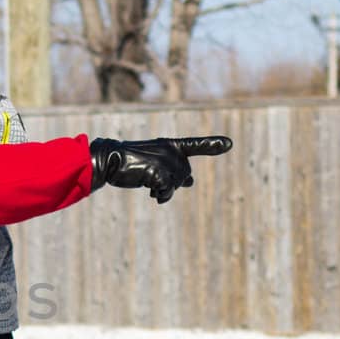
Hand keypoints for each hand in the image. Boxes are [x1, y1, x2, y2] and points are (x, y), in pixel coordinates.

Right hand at [90, 135, 231, 203]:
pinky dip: (160, 195)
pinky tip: (149, 190)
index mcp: (170, 145)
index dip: (212, 144)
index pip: (195, 144)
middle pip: (184, 175)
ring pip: (177, 184)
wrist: (110, 161)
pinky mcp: (158, 172)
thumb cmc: (130, 163)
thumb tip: (191, 182)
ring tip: (149, 184)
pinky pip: (167, 191)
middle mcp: (171, 151)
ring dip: (164, 191)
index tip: (229, 144)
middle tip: (152, 180)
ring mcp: (165, 161)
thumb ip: (174, 170)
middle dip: (172, 183)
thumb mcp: (154, 164)